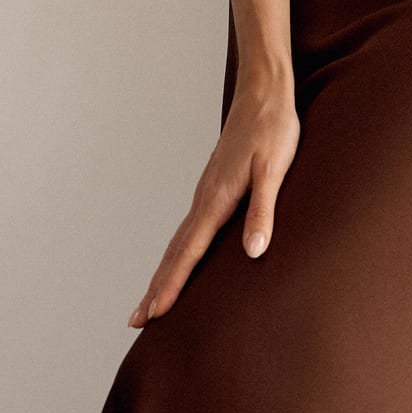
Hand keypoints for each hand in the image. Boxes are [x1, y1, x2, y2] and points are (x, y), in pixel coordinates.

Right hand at [129, 83, 301, 325]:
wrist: (264, 92)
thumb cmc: (274, 128)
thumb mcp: (275, 169)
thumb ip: (263, 210)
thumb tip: (253, 252)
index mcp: (217, 198)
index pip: (189, 252)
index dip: (172, 285)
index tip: (154, 313)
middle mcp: (205, 198)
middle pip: (175, 252)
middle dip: (156, 287)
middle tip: (137, 320)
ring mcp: (207, 192)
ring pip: (180, 241)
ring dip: (164, 271)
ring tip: (151, 299)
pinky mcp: (214, 186)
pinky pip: (190, 228)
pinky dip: (179, 251)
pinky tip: (181, 258)